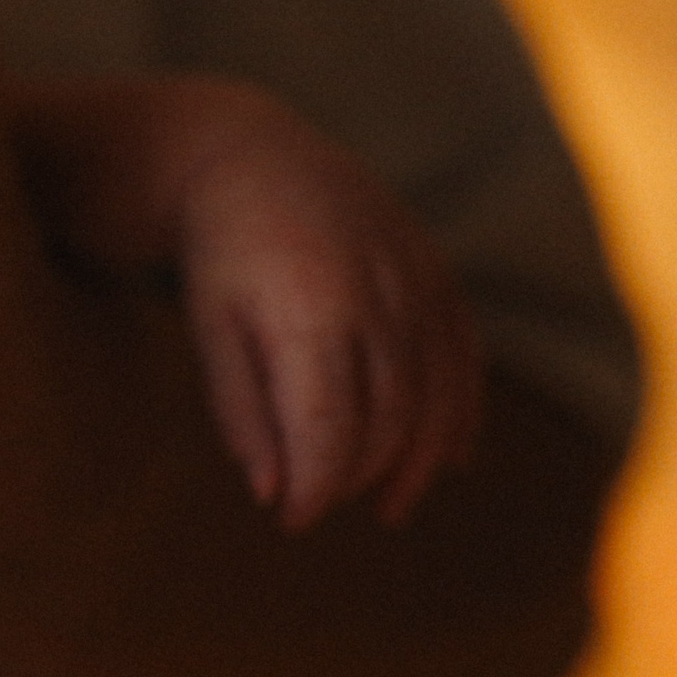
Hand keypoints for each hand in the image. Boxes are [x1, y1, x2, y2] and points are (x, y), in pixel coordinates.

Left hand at [13, 74, 483, 531]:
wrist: (250, 155)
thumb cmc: (220, 256)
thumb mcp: (211, 329)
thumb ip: (242, 410)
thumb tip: (276, 495)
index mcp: (308, 311)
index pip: (329, 430)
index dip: (315, 487)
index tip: (291, 521)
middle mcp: (375, 295)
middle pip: (388, 422)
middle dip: (355, 477)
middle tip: (320, 502)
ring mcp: (416, 280)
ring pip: (435, 399)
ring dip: (415, 463)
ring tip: (384, 504)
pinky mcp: (438, 271)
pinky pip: (465, 360)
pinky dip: (458, 416)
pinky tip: (445, 460)